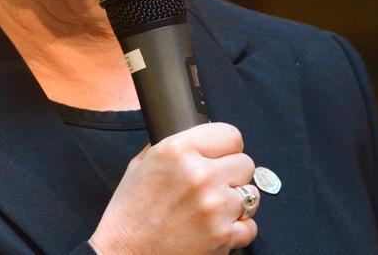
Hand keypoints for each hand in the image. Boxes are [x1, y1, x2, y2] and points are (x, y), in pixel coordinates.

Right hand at [89, 122, 258, 254]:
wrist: (126, 252)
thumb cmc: (129, 213)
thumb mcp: (139, 166)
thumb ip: (169, 147)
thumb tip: (195, 139)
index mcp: (177, 150)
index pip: (230, 134)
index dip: (226, 146)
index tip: (221, 155)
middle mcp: (199, 174)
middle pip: (245, 163)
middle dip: (232, 173)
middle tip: (213, 185)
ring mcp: (215, 206)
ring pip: (251, 194)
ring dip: (235, 201)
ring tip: (211, 208)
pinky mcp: (224, 235)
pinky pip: (250, 226)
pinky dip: (237, 229)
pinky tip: (215, 227)